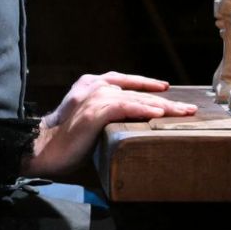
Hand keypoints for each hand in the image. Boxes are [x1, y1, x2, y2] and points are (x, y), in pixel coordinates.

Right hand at [24, 72, 192, 178]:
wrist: (43, 148)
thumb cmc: (66, 139)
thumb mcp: (89, 119)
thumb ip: (106, 112)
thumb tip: (129, 120)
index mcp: (90, 84)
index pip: (125, 81)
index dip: (147, 84)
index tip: (166, 88)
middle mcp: (93, 85)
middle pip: (136, 90)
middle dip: (164, 100)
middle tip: (187, 108)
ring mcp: (93, 97)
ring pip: (135, 99)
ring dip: (161, 107)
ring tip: (181, 113)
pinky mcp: (94, 112)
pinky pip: (125, 108)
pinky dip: (143, 110)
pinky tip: (158, 114)